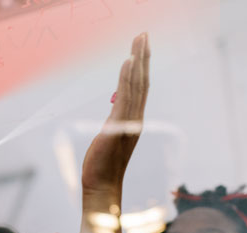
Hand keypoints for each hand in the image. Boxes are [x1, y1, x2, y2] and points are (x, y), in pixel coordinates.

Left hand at [81, 33, 149, 191]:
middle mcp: (136, 118)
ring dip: (138, 60)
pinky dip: (128, 78)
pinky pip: (126, 97)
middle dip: (144, 56)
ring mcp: (129, 121)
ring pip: (137, 84)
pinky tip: (128, 62)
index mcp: (133, 120)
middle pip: (142, 81)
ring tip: (139, 40)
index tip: (142, 46)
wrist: (102, 185)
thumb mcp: (109, 137)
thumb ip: (115, 123)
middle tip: (144, 34)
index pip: (140, 87)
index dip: (142, 66)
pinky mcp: (119, 125)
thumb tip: (115, 110)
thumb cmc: (102, 165)